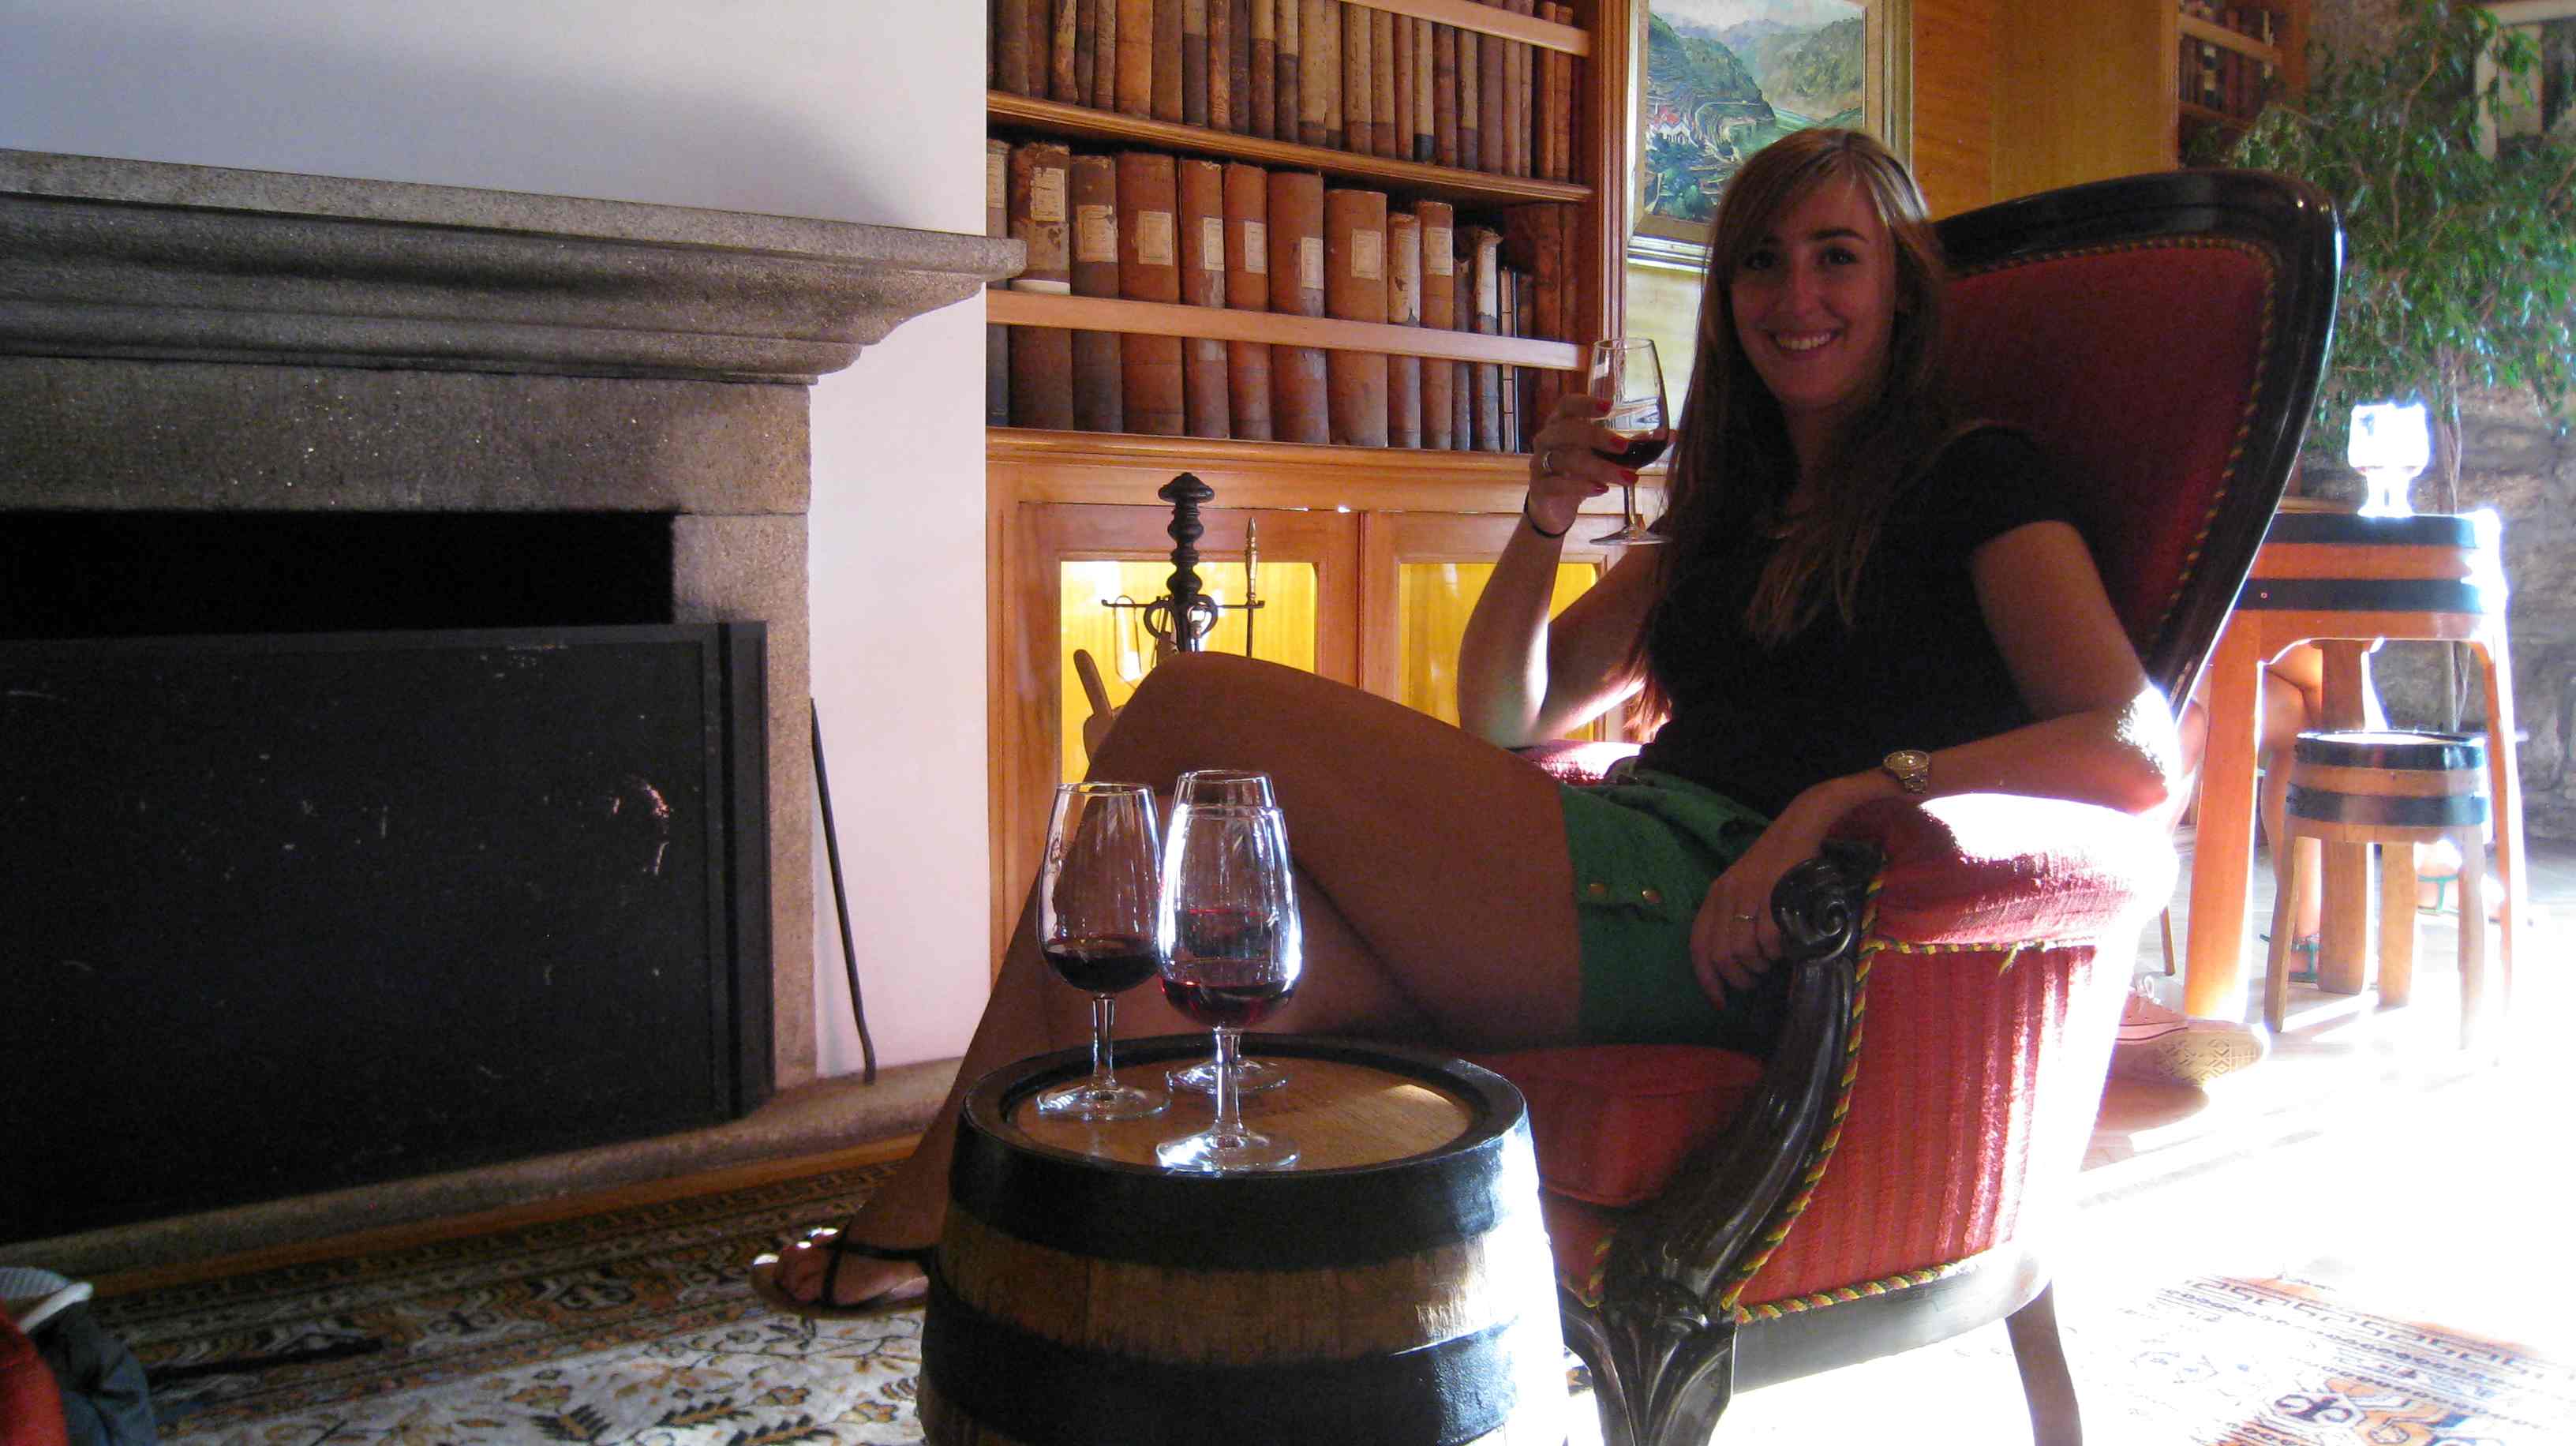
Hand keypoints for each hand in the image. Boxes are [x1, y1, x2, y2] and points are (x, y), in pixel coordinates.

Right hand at [1525, 395, 1632, 536]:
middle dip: (1597, 437)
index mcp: (1561, 424)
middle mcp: (1547, 440)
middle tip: (1624, 446)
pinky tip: (1602, 490)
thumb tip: (1671, 435)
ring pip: (1567, 460)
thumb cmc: (1580, 473)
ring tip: (1628, 477)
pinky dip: (1582, 487)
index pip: (1567, 404)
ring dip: (1600, 468)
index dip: (1585, 403)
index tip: (1609, 407)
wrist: (1552, 508)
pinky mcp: (1539, 489)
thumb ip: (1633, 445)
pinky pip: (1558, 485)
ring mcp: (1540, 464)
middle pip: (1567, 430)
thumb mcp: (1603, 456)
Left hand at [1687, 788, 1844, 1005]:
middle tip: (1753, 980)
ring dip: (1759, 966)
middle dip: (1737, 978)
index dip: (1706, 979)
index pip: (1698, 946)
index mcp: (1715, 895)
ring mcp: (1749, 894)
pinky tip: (1786, 948)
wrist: (1798, 826)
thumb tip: (1735, 963)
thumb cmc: (1774, 863)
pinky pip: (1769, 938)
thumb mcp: (1743, 887)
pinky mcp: (1773, 894)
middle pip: (1721, 955)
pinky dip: (1777, 952)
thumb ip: (1733, 918)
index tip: (1719, 1000)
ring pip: (1743, 951)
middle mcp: (1726, 895)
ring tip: (1770, 964)